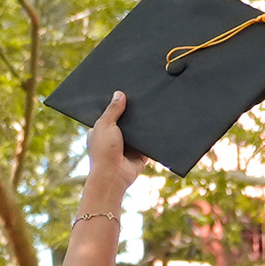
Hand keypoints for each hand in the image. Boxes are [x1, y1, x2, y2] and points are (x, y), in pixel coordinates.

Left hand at [84, 91, 150, 209]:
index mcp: (101, 130)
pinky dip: (154, 133)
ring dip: (145, 121)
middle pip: (126, 120)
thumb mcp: (105, 126)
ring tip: (156, 102)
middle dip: (134, 111)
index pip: (110, 113)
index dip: (117, 104)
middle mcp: (114, 137)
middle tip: (145, 94)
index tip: (127, 90)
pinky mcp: (141, 152)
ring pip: (139, 129)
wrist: (115, 175)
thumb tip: (119, 93)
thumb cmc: (104, 151)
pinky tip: (162, 119)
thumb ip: (112, 110)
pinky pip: (149, 140)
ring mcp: (128, 144)